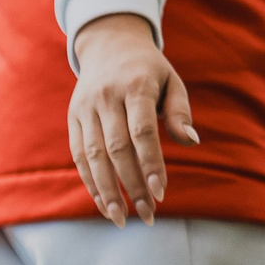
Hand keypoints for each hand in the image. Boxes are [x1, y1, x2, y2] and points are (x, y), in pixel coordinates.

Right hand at [68, 13, 195, 223]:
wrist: (109, 45)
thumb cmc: (148, 71)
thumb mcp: (172, 82)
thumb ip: (180, 112)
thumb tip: (191, 141)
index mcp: (135, 86)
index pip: (142, 132)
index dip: (150, 164)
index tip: (161, 193)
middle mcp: (105, 97)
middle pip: (117, 149)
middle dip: (131, 185)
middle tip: (148, 214)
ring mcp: (85, 108)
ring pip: (93, 157)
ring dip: (107, 191)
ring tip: (122, 218)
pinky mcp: (73, 119)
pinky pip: (79, 156)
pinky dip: (90, 182)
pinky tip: (104, 204)